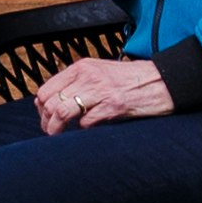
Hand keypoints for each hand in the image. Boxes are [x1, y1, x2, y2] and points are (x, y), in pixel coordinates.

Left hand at [30, 53, 177, 133]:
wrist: (160, 80)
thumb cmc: (130, 79)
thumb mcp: (99, 72)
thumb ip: (78, 82)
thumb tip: (53, 102)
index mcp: (82, 67)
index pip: (46, 89)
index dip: (41, 108)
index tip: (44, 118)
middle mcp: (88, 77)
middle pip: (51, 102)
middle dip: (46, 121)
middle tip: (49, 131)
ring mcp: (100, 91)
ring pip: (62, 111)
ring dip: (56, 128)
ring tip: (57, 135)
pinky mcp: (113, 105)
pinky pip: (86, 122)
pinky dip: (83, 128)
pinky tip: (89, 127)